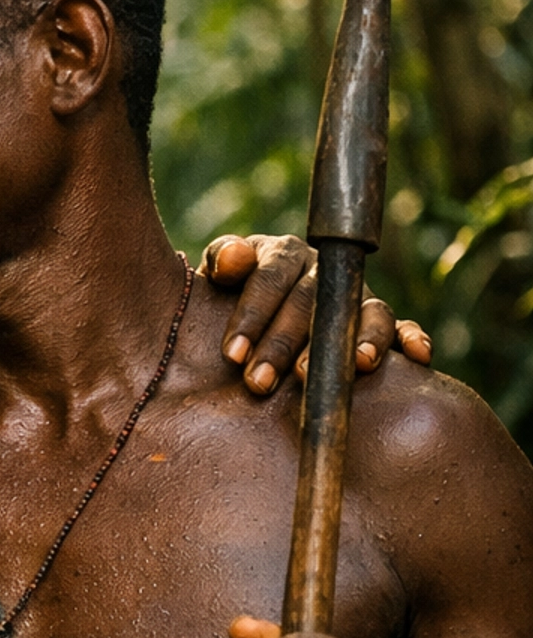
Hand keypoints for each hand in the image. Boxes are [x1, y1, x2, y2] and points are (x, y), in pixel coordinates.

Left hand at [203, 233, 430, 396]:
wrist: (254, 310)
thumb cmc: (234, 296)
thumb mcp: (221, 277)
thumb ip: (223, 261)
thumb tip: (236, 258)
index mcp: (285, 255)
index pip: (270, 279)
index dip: (252, 315)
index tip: (232, 354)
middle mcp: (326, 272)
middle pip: (311, 302)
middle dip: (284, 344)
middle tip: (261, 382)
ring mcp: (356, 297)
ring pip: (364, 311)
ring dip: (361, 338)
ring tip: (355, 365)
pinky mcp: (380, 324)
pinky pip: (401, 326)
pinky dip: (411, 337)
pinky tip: (417, 356)